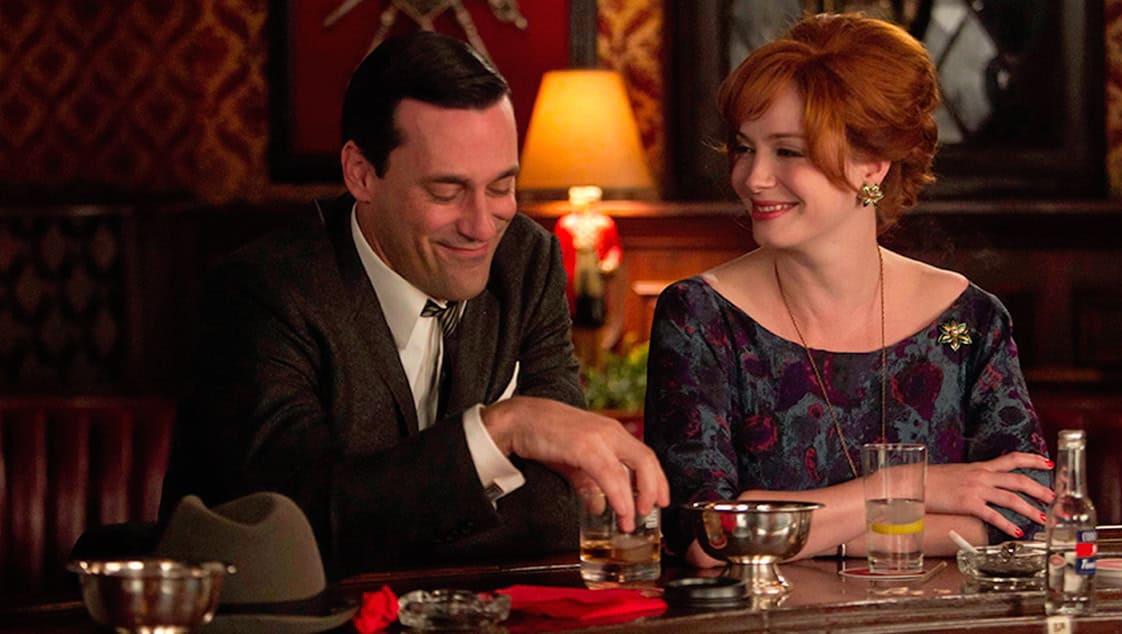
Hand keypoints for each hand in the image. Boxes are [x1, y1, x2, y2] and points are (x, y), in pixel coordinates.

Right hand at [481, 396, 668, 531]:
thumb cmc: (545, 435)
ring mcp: (599, 437)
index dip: (658, 479)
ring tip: (632, 521)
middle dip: (654, 489)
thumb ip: (589, 484)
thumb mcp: (574, 462)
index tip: (661, 500)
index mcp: (612, 433)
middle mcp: (611, 432)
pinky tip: (620, 510)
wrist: (519, 419)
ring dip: (636, 498)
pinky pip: (611, 474)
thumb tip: (601, 506)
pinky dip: (619, 495)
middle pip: (647, 460)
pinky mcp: (585, 446)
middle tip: (651, 512)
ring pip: (634, 466)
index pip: (646, 455)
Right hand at [926, 452, 1053, 537]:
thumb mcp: (955, 473)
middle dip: (1039, 489)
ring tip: (1042, 518)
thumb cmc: (929, 479)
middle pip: (1018, 480)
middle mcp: (980, 476)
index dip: (1032, 460)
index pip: (1011, 459)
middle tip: (1053, 497)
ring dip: (1030, 508)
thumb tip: (982, 487)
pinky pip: (993, 515)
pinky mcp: (967, 503)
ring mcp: (975, 489)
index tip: (1047, 463)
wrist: (912, 482)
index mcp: (978, 467)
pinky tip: (1016, 532)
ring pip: (1011, 498)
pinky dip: (1007, 525)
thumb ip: (971, 478)